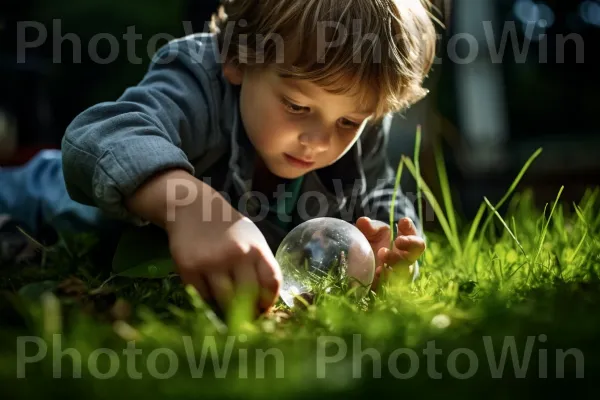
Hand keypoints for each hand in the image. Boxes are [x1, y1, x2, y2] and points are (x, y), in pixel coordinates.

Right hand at [125, 169, 281, 315]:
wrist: (192, 207)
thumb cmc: (227, 226)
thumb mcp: (251, 238)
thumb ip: (260, 264)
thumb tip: (265, 299)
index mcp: (256, 248)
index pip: (271, 282)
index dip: (269, 300)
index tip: (264, 308)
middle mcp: (236, 255)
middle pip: (248, 296)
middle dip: (248, 311)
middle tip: (245, 316)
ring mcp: (211, 262)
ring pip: (224, 300)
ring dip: (226, 306)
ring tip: (226, 303)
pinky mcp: (189, 267)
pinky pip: (202, 295)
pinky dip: (207, 297)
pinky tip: (209, 288)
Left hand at [355, 216, 424, 289]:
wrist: (365, 267)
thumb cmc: (375, 244)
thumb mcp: (373, 233)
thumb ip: (369, 228)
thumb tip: (363, 221)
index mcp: (406, 244)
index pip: (414, 235)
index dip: (411, 229)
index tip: (403, 221)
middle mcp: (406, 259)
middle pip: (415, 253)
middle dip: (408, 245)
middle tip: (397, 240)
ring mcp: (399, 274)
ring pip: (405, 271)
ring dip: (395, 262)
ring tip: (382, 253)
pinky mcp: (388, 286)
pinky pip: (391, 285)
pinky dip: (384, 279)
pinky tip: (377, 272)